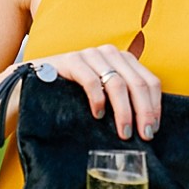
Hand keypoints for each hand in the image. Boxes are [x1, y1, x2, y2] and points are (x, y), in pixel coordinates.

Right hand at [31, 44, 162, 140]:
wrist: (33, 84)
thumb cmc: (74, 94)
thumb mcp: (104, 94)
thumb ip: (124, 100)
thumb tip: (148, 127)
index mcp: (124, 60)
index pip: (150, 82)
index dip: (155, 106)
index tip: (153, 129)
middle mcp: (111, 53)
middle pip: (137, 84)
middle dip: (144, 112)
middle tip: (144, 135)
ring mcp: (91, 55)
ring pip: (117, 84)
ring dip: (124, 111)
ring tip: (124, 132)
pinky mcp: (72, 60)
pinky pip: (91, 81)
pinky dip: (98, 100)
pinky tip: (98, 116)